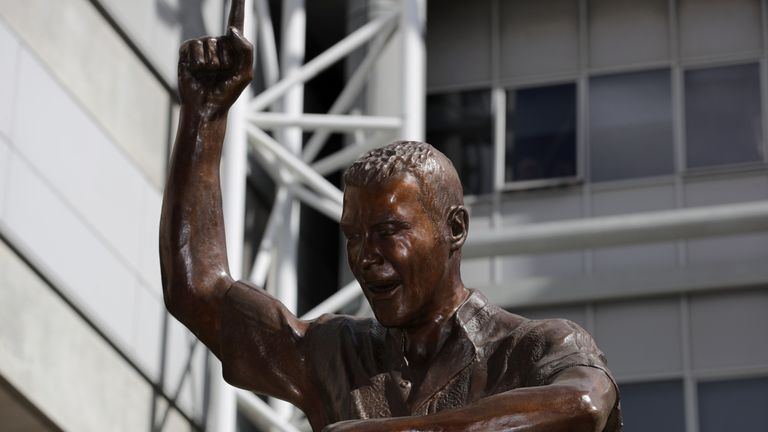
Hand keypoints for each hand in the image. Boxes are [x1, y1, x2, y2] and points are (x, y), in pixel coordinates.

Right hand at [178, 0, 253, 116]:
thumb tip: (230, 30)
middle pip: (223, 40)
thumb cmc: (227, 93)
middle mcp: (216, 43)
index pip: (235, 20)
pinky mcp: (186, 51)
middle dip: (225, 60)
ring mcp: (200, 46)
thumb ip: (245, 50)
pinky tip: (197, 72)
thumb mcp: (245, 73)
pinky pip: (194, 47)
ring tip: (209, 75)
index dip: (236, 5)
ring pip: (209, 43)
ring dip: (211, 63)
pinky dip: (198, 62)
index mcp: (233, 47)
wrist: (207, 107)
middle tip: (220, 75)